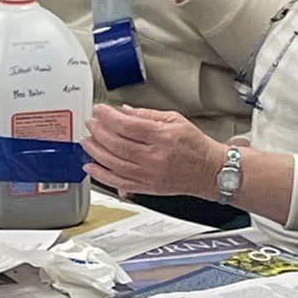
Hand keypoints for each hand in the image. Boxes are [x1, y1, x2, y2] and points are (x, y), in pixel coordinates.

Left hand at [85, 103, 222, 199]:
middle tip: (91, 124)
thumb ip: (147, 115)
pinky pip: (118, 183)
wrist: (210, 172)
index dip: (108, 116)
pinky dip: (101, 175)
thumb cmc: (196, 146)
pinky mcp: (146, 187)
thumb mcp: (176, 120)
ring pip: (113, 163)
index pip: (127, 125)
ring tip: (87, 141)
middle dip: (98, 132)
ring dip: (95, 151)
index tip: (99, 110)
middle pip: (117, 144)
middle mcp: (154, 157)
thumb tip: (125, 111)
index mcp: (162, 137)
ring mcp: (149, 175)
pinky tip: (91, 167)